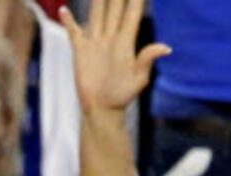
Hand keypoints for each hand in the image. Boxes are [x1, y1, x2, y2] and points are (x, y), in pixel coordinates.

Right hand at [70, 0, 167, 117]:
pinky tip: (64, 10)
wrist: (102, 110)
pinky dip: (69, 21)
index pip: (132, 11)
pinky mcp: (81, 51)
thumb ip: (147, 60)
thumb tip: (166, 48)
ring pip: (98, 13)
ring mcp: (95, 43)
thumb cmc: (122, 97)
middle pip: (115, 7)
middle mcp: (111, 37)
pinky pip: (74, 32)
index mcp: (125, 41)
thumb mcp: (138, 79)